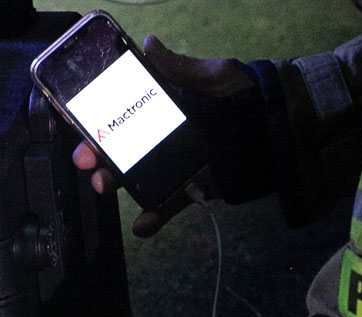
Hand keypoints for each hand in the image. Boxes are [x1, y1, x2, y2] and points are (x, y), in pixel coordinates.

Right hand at [72, 35, 250, 236]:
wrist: (280, 133)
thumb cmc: (247, 97)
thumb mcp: (215, 76)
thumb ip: (182, 68)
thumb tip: (148, 45)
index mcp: (164, 107)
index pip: (123, 112)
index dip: (99, 119)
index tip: (82, 124)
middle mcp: (164, 136)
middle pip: (122, 147)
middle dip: (99, 154)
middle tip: (85, 160)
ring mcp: (176, 164)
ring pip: (138, 177)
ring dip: (117, 183)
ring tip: (102, 186)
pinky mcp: (192, 188)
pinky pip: (169, 204)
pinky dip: (154, 218)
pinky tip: (140, 226)